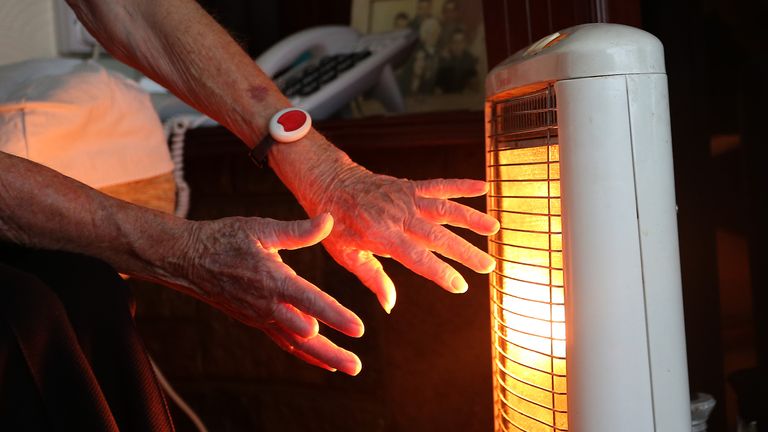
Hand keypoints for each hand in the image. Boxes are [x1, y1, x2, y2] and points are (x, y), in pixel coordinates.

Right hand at [165, 213, 362, 374]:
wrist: (189, 260)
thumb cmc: (226, 239)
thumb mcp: (262, 228)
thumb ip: (298, 230)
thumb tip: (329, 219)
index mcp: (273, 280)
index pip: (311, 301)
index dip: (336, 315)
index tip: (358, 328)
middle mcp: (268, 305)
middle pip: (306, 335)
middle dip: (333, 350)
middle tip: (357, 367)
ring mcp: (261, 317)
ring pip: (296, 344)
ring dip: (323, 357)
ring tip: (348, 368)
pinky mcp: (256, 321)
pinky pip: (284, 342)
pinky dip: (305, 354)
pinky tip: (324, 362)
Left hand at [300, 166, 499, 312]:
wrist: (329, 183)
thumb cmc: (335, 225)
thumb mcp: (346, 255)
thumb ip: (372, 278)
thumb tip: (390, 305)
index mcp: (381, 235)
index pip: (416, 257)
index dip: (439, 272)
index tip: (460, 286)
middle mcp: (397, 215)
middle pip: (437, 235)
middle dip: (465, 252)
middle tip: (488, 266)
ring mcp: (405, 198)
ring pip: (444, 208)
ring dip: (471, 218)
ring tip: (494, 228)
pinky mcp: (409, 186)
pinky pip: (438, 185)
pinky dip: (460, 185)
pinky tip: (483, 188)